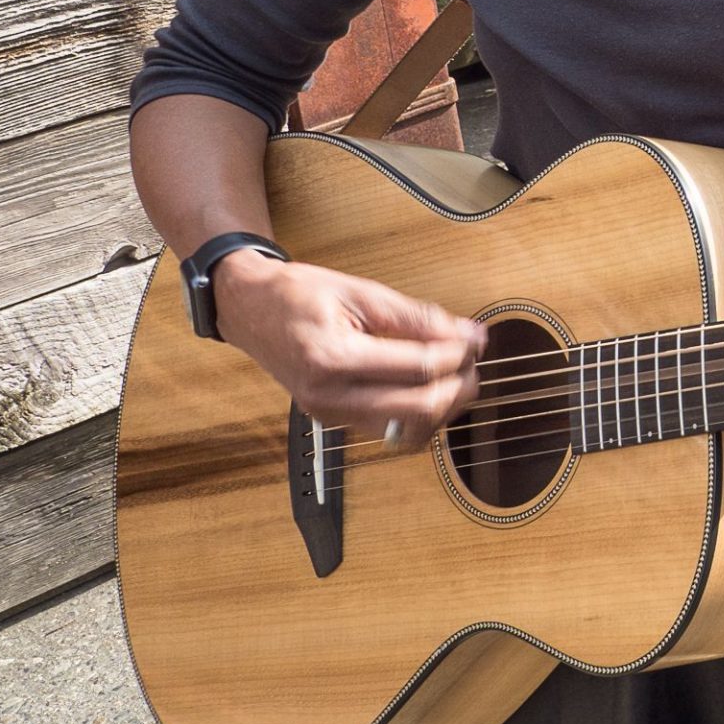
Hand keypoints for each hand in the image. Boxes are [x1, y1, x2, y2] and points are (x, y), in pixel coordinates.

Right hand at [212, 252, 485, 448]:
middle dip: (458, 385)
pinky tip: (431, 390)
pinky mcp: (333, 421)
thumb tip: (466, 333)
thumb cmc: (296, 294)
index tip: (476, 339)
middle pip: (418, 408)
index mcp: (333, 359)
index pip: (417, 368)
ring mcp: (329, 415)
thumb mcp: (360, 291)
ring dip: (443, 408)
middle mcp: (329, 397)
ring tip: (457, 376)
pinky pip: (389, 431)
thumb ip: (416, 317)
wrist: (247, 308)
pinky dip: (419, 415)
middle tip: (474, 361)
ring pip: (408, 431)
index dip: (457, 355)